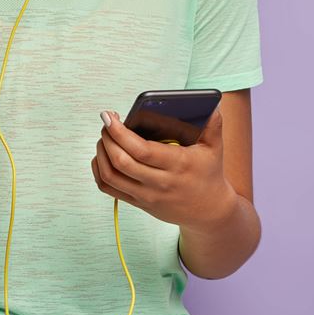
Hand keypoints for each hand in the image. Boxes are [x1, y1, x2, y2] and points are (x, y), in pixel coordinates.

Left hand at [91, 107, 237, 231]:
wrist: (209, 211)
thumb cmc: (209, 173)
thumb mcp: (215, 148)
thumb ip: (213, 124)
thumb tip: (212, 103)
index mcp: (178, 165)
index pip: (141, 150)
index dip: (120, 132)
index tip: (110, 116)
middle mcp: (160, 182)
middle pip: (121, 161)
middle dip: (107, 137)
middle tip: (106, 120)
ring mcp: (147, 195)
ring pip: (111, 176)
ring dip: (101, 152)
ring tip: (104, 137)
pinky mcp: (139, 203)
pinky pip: (109, 189)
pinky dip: (99, 170)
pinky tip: (102, 156)